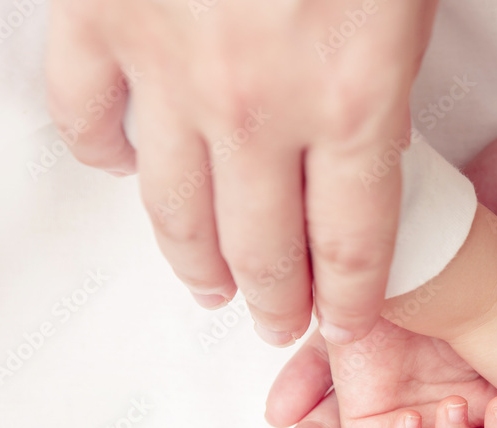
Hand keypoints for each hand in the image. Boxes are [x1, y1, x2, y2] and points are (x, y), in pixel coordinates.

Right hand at [46, 0, 437, 344]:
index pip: (355, 241)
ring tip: (212, 289)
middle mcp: (260, 105)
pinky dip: (103, 154)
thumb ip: (387, 84)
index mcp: (355, 95)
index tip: (347, 326)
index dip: (352, 298)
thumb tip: (370, 145)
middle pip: (266, 246)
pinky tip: (125, 173)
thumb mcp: (410, 3)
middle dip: (276, 298)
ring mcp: (171, 68)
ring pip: (177, 208)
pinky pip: (86, 115)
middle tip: (278, 321)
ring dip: (195, 261)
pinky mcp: (102, 19)